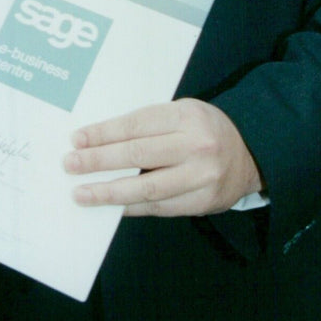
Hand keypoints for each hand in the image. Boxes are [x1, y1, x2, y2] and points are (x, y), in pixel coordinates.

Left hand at [64, 98, 263, 216]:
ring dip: (109, 192)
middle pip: (137, 155)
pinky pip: (160, 207)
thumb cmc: (202, 128)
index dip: (103, 133)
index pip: (135, 125)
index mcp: (186, 115)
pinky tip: (110, 207)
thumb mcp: (180, 113)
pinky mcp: (203, 202)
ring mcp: (202, 177)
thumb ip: (147, 125)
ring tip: (81, 194)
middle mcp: (196, 145)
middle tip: (70, 165)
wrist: (250, 154)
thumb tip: (99, 141)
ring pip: (147, 187)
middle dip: (98, 161)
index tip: (77, 140)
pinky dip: (131, 207)